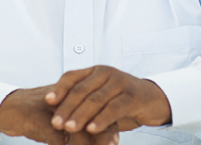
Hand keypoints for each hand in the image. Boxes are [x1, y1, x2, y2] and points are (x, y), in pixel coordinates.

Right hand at [0, 85, 118, 144]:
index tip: (115, 141)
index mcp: (72, 96)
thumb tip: (103, 139)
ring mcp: (50, 107)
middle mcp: (64, 98)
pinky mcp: (36, 116)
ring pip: (74, 127)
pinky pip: (54, 135)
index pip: (95, 109)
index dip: (107, 126)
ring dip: (84, 144)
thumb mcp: (59, 121)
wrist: (8, 108)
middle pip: (88, 117)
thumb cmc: (38, 115)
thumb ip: (77, 130)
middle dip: (101, 135)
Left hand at [45, 65, 171, 136]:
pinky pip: (114, 108)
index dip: (59, 88)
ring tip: (69, 128)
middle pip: (81, 90)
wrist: (153, 100)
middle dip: (66, 107)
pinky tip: (92, 129)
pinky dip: (101, 119)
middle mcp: (106, 73)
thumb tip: (56, 116)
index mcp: (95, 71)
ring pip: (96, 99)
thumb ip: (83, 103)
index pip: (72, 76)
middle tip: (55, 123)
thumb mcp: (101, 99)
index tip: (46, 101)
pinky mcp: (132, 96)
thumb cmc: (121, 101)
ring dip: (80, 115)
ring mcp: (120, 83)